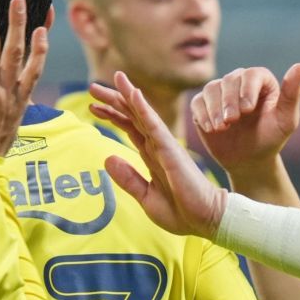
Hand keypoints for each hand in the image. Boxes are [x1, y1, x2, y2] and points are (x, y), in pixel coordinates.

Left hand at [93, 71, 228, 238]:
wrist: (206, 221)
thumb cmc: (181, 212)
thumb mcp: (146, 197)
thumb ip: (128, 178)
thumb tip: (107, 158)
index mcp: (152, 156)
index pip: (130, 129)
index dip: (113, 116)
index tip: (93, 106)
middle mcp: (158, 147)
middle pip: (133, 117)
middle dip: (114, 100)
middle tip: (93, 87)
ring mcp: (166, 147)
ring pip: (143, 115)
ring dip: (128, 96)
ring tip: (115, 77)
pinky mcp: (172, 151)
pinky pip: (155, 126)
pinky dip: (144, 110)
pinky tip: (134, 94)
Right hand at [192, 64, 299, 171]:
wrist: (250, 159)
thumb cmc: (271, 138)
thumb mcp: (286, 119)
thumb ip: (292, 94)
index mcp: (261, 81)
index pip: (251, 75)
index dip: (247, 89)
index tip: (248, 109)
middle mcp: (239, 82)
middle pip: (229, 80)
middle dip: (229, 101)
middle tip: (232, 121)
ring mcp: (220, 93)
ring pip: (211, 89)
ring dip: (214, 108)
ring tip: (221, 127)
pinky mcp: (203, 105)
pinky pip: (197, 103)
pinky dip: (202, 114)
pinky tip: (211, 128)